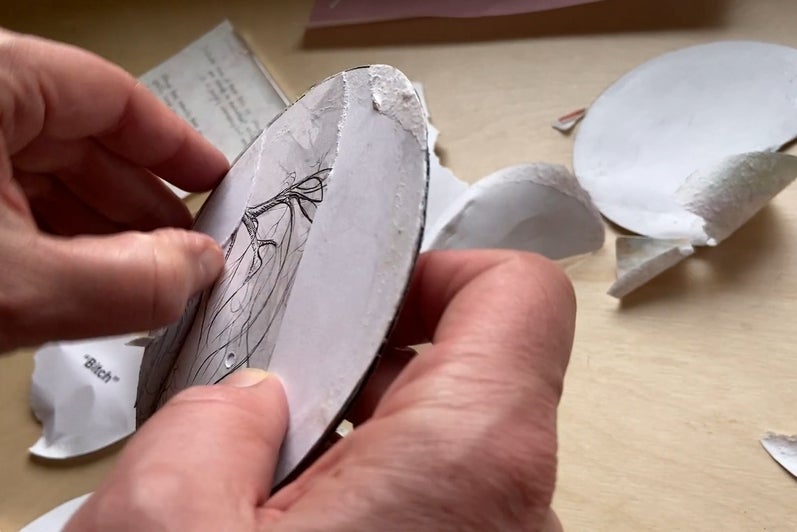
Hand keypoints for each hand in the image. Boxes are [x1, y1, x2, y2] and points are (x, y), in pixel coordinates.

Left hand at [0, 30, 227, 350]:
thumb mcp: (16, 286)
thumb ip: (128, 281)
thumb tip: (201, 268)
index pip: (108, 95)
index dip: (175, 145)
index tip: (217, 181)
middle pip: (78, 135)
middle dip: (139, 201)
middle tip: (187, 247)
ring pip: (40, 170)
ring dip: (98, 226)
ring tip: (143, 274)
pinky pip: (6, 194)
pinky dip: (49, 235)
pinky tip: (82, 276)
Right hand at [67, 250, 575, 530]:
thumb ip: (211, 421)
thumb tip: (249, 402)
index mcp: (468, 464)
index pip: (518, 297)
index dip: (442, 270)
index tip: (375, 291)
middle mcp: (513, 513)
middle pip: (475, 369)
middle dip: (376, 363)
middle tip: (297, 385)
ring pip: (447, 442)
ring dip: (363, 436)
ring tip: (282, 470)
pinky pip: (434, 504)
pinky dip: (370, 492)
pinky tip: (296, 520)